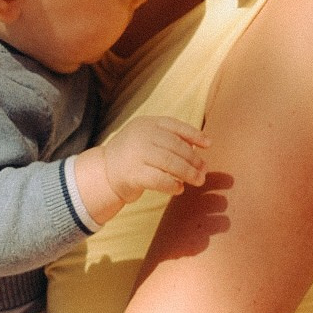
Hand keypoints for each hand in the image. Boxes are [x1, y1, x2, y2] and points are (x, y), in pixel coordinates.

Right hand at [73, 116, 208, 224]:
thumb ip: (169, 138)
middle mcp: (141, 135)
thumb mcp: (148, 139)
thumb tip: (201, 145)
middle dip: (193, 159)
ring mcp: (136, 154)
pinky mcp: (133, 174)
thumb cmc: (134, 156)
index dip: (194, 134)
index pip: (175, 126)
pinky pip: (159, 179)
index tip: (208, 144)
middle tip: (204, 170)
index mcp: (146, 123)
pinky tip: (179, 188)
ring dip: (188, 172)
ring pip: (170, 162)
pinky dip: (173, 184)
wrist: (104, 172)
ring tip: (198, 180)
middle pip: (175, 146)